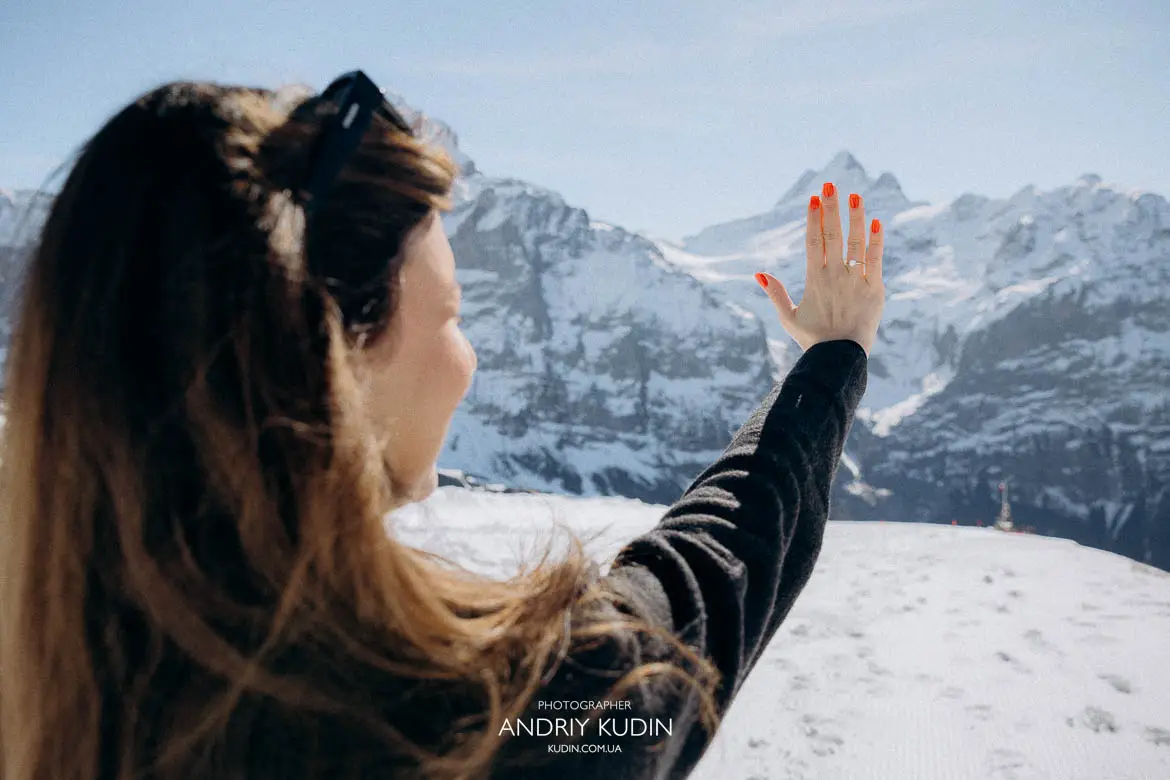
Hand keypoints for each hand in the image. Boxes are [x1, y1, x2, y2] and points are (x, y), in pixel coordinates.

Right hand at [755, 183, 884, 355]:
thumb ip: (775, 294)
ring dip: (855, 217)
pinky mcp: (874, 289)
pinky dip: (876, 242)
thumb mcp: (789, 318)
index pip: (813, 242)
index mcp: (813, 280)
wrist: (839, 358)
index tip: (815, 198)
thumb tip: (759, 274)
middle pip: (832, 235)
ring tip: (854, 196)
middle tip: (830, 184)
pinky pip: (875, 261)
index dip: (814, 218)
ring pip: (855, 243)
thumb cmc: (813, 339)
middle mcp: (834, 276)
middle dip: (831, 208)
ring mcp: (855, 281)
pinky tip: (876, 223)